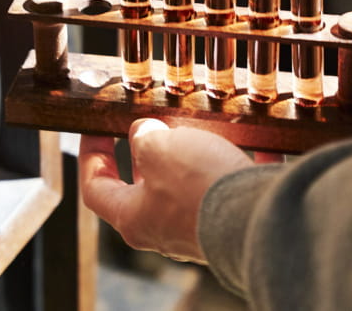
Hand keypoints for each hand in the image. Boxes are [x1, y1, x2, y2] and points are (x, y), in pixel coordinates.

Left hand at [79, 119, 253, 263]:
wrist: (261, 218)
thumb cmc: (197, 187)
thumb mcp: (158, 148)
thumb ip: (143, 137)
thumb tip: (144, 133)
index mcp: (134, 216)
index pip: (95, 186)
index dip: (91, 155)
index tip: (96, 129)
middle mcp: (163, 227)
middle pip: (141, 186)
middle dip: (144, 152)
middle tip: (149, 124)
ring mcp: (198, 225)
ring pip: (184, 182)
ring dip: (188, 153)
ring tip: (196, 124)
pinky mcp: (230, 218)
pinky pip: (227, 184)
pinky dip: (232, 162)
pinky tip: (248, 140)